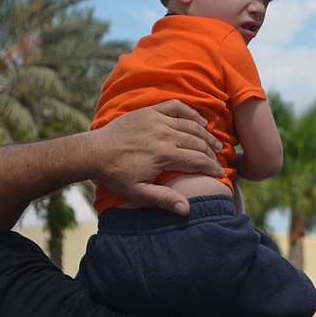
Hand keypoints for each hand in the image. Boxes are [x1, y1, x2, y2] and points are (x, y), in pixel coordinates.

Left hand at [86, 101, 222, 214]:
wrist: (95, 151)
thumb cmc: (116, 174)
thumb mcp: (138, 192)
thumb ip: (164, 198)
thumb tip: (187, 209)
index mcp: (164, 155)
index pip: (198, 160)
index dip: (212, 168)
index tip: (220, 174)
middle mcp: (164, 134)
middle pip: (199, 142)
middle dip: (212, 153)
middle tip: (218, 161)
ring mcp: (158, 120)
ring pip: (192, 125)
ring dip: (206, 135)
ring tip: (216, 144)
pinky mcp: (150, 111)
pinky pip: (177, 107)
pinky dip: (191, 112)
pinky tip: (200, 120)